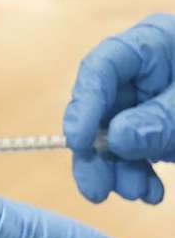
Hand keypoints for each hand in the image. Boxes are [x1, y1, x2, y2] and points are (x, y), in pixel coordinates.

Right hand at [64, 13, 174, 203]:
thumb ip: (161, 121)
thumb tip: (115, 137)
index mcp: (155, 43)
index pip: (104, 66)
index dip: (85, 104)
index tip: (77, 142)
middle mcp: (145, 69)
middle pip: (104, 106)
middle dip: (100, 150)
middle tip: (95, 189)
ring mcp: (152, 98)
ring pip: (116, 133)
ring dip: (121, 168)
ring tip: (136, 193)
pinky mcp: (161, 123)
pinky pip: (138, 147)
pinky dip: (140, 171)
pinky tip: (150, 193)